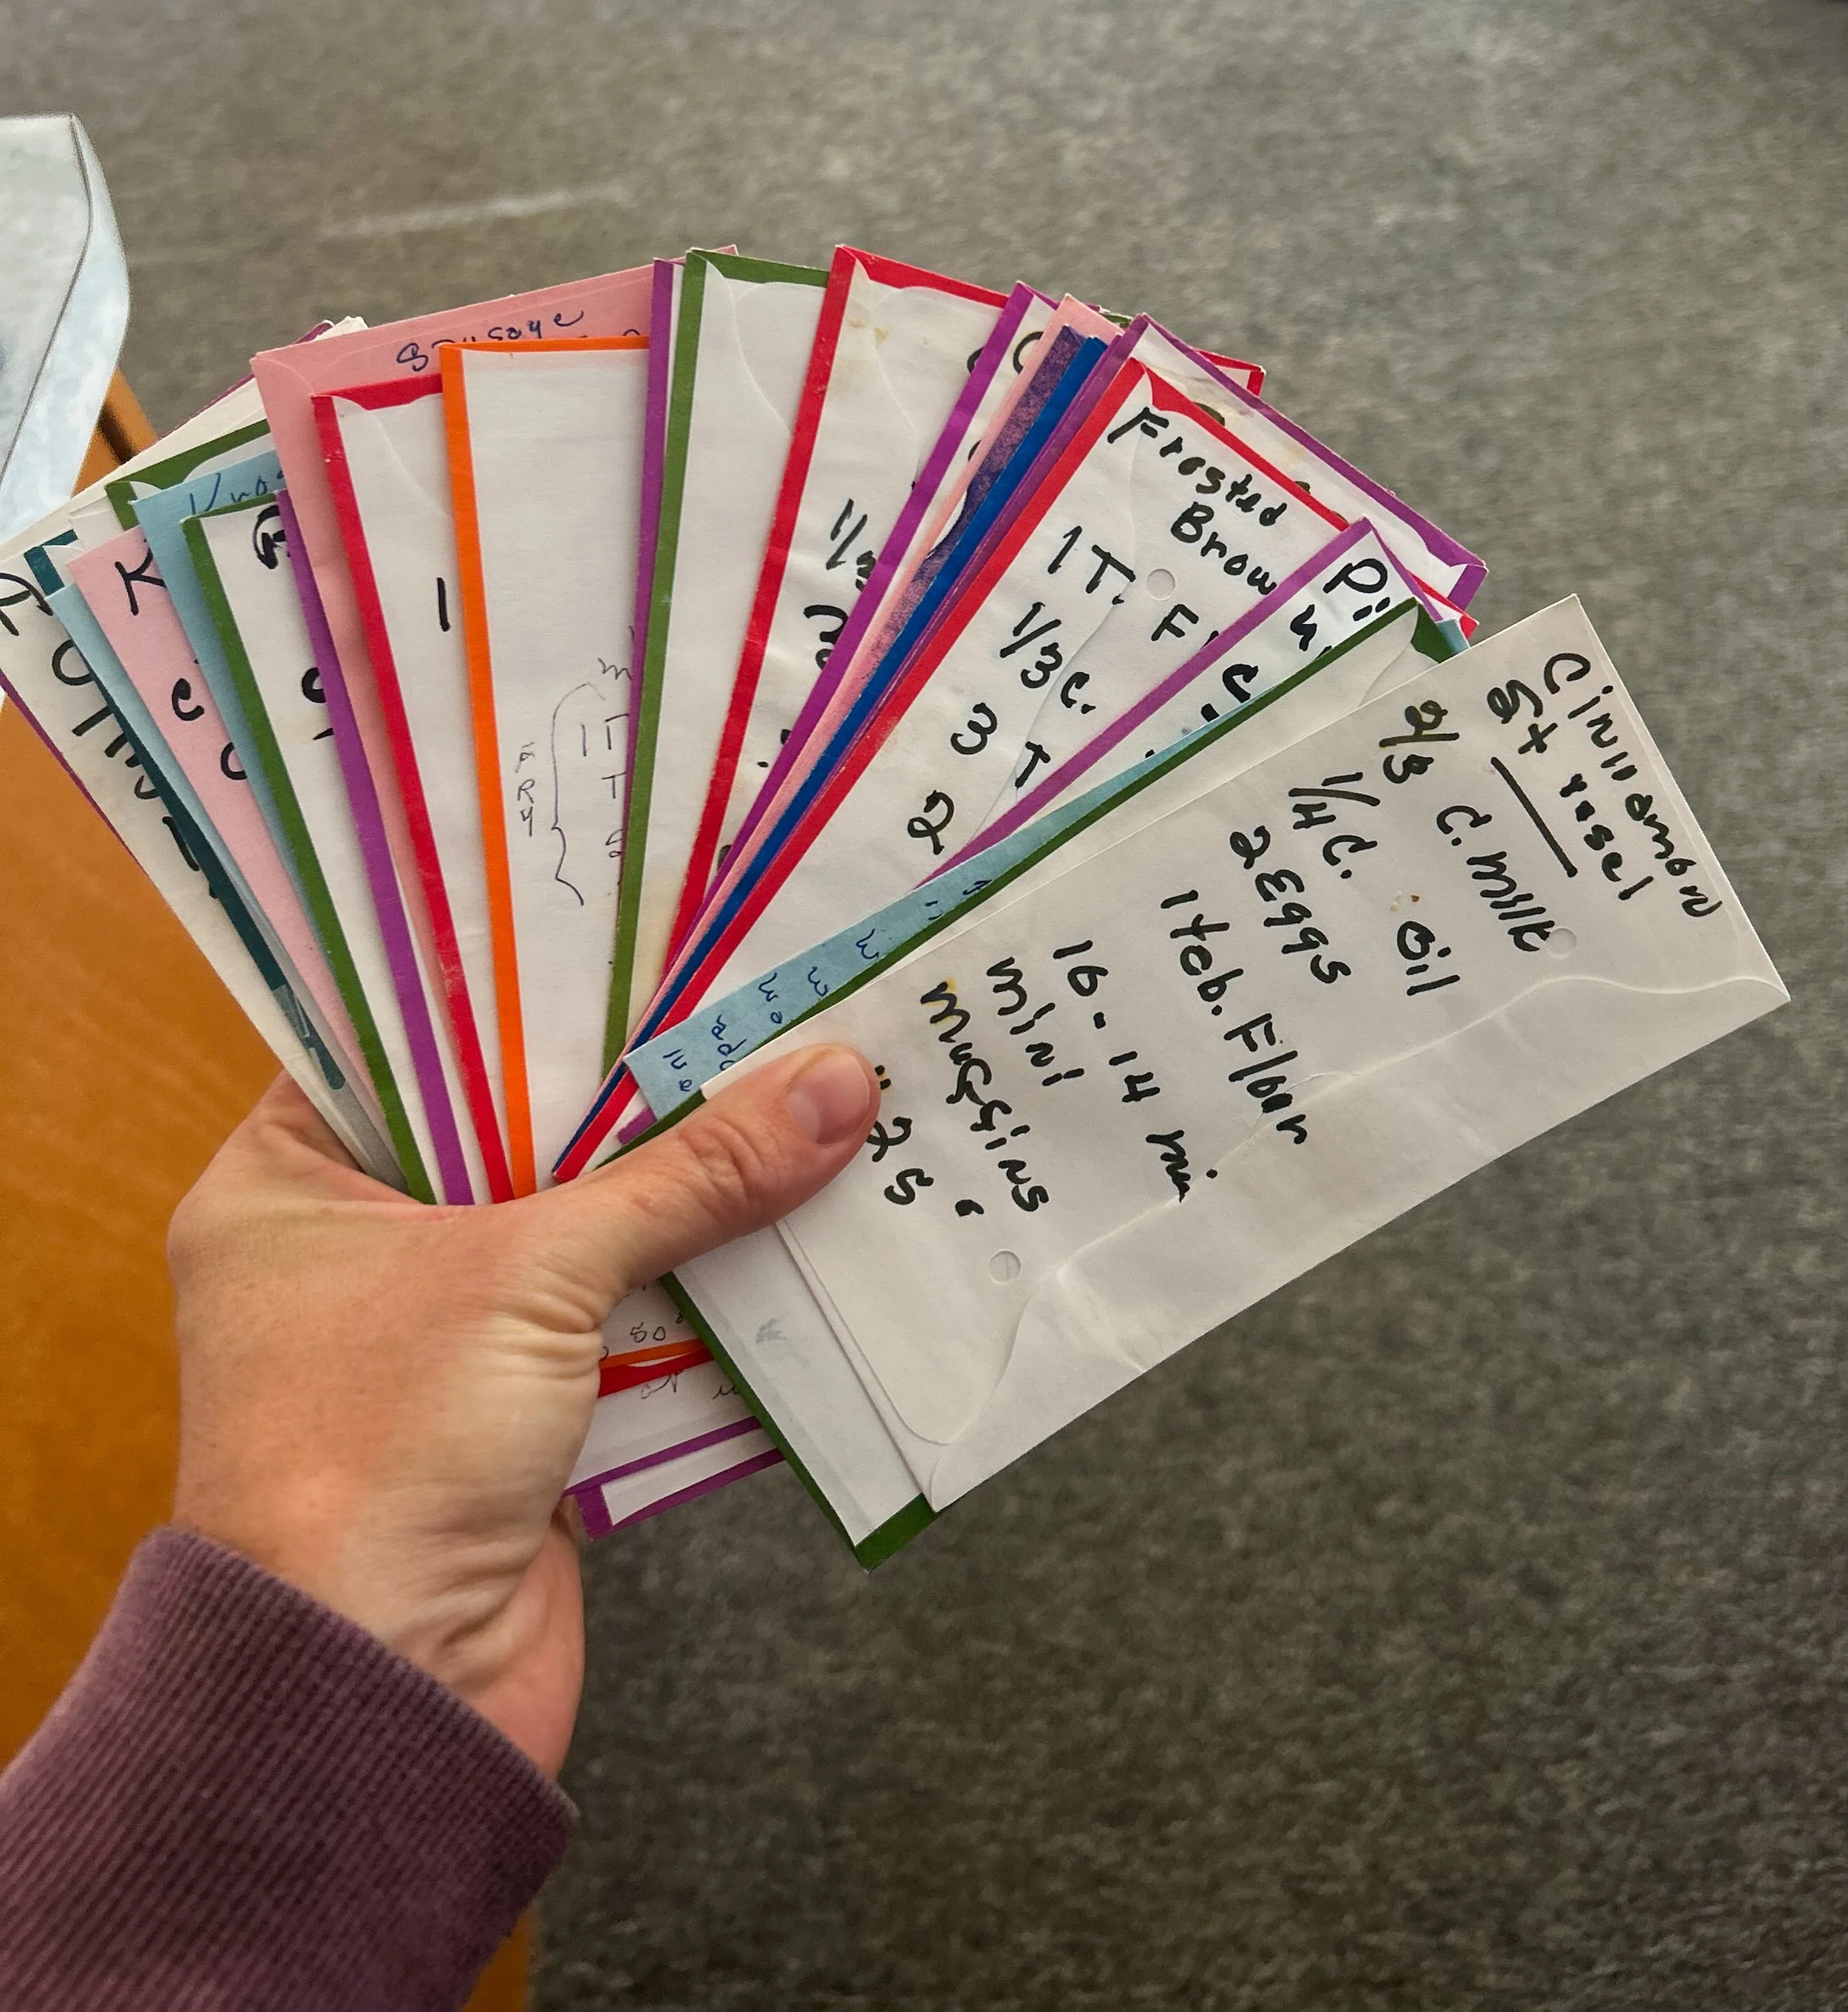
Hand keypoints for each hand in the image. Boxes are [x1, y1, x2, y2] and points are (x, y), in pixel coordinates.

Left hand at [166, 1045, 878, 1776]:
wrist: (382, 1695)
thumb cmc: (379, 1452)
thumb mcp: (535, 1272)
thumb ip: (691, 1175)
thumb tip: (833, 1083)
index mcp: (289, 1185)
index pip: (408, 1042)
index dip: (521, 992)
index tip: (637, 938)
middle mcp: (356, 1253)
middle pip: (519, 1136)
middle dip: (638, 1095)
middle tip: (749, 1005)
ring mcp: (442, 1338)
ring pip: (587, 1231)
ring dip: (688, 1194)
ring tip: (799, 1094)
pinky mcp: (523, 1414)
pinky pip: (626, 1320)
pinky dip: (699, 1288)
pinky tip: (792, 1223)